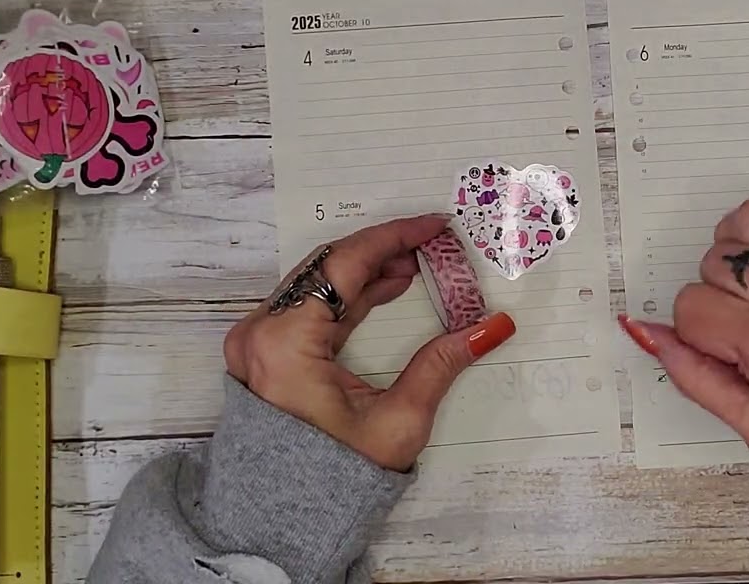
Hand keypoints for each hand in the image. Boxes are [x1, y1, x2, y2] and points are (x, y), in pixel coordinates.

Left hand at [224, 214, 515, 470]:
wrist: (284, 522)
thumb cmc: (335, 478)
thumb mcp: (398, 421)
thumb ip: (443, 363)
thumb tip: (491, 326)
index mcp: (285, 342)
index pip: (344, 263)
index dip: (394, 237)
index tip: (432, 226)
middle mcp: (261, 333)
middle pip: (327, 266)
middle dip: (382, 250)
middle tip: (430, 244)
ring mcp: (257, 342)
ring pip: (317, 282)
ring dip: (366, 270)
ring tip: (415, 265)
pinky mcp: (264, 353)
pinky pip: (307, 305)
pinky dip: (347, 294)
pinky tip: (383, 288)